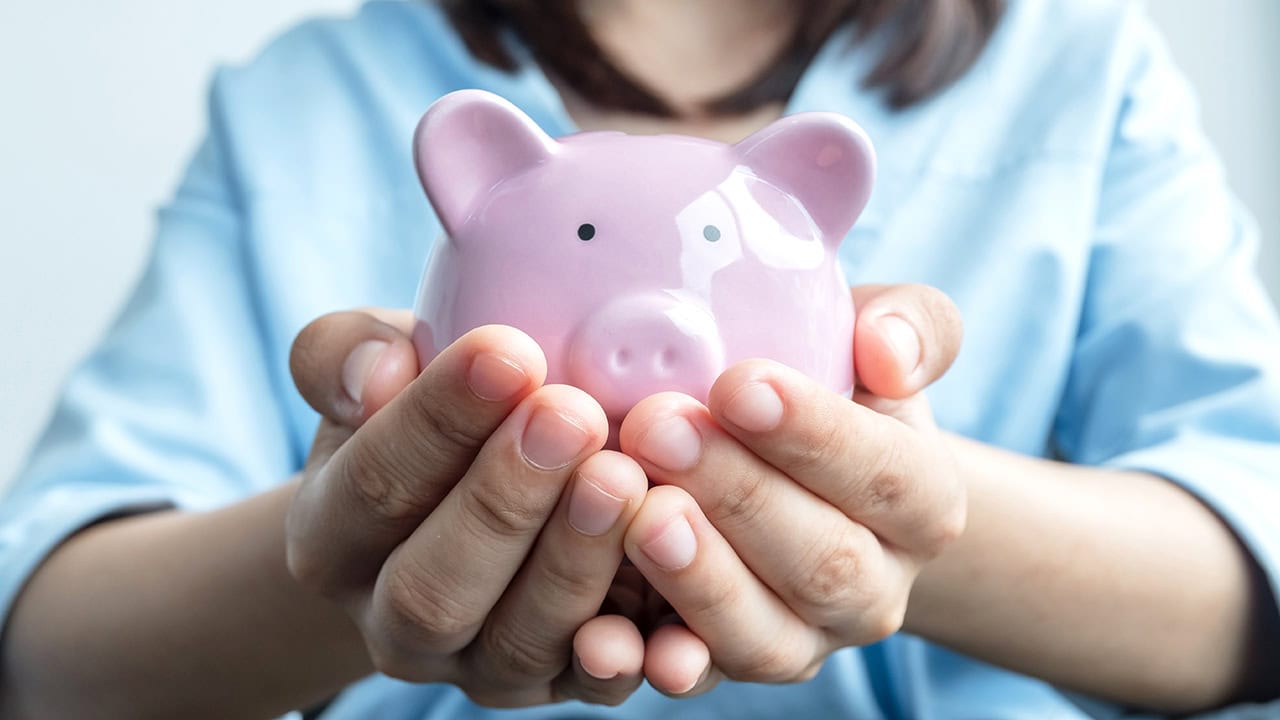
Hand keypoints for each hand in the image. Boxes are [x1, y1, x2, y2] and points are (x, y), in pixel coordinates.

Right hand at [285, 310, 647, 705]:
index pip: (375, 484)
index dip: (438, 420)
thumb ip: (351, 353)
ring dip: (575, 562)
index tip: (506, 352)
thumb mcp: (379, 370)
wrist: (462, 503)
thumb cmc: (427, 415)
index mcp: (334, 538)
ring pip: (517, 640)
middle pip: (433, 586)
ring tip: (622, 477)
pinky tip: (668, 605)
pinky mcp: (557, 685)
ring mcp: (478, 664)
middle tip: (572, 416)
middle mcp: (394, 621)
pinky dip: (633, 654)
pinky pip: (595, 687)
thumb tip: (377, 374)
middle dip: (505, 500)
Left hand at [618, 285, 965, 694]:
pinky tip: (603, 634)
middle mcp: (873, 589)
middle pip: (822, 560)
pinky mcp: (728, 666)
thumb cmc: (830, 390)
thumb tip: (887, 348)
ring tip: (638, 516)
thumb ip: (908, 328)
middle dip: (736, 495)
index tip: (737, 383)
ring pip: (762, 634)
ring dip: (697, 579)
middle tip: (656, 428)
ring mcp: (802, 640)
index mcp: (921, 503)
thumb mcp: (875, 344)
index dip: (814, 434)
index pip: (885, 475)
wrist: (798, 477)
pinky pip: (695, 677)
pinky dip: (651, 661)